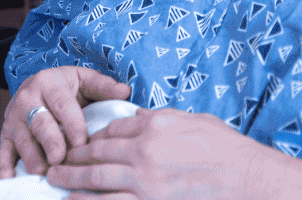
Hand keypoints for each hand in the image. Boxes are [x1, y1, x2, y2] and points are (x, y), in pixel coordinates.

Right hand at [0, 67, 131, 177]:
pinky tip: (9, 180)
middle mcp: (29, 99)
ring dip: (32, 158)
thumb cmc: (67, 87)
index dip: (74, 125)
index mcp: (50, 83)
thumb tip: (125, 91)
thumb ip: (103, 86)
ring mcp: (15, 118)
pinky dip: (5, 166)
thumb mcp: (84, 80)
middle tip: (61, 159)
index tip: (85, 143)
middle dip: (51, 142)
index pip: (63, 105)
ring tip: (44, 173)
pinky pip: (3, 151)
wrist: (38, 85)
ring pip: (22, 139)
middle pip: (40, 123)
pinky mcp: (6, 134)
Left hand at [46, 108, 279, 198]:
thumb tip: (138, 119)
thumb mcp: (189, 120)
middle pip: (99, 152)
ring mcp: (146, 180)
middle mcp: (145, 150)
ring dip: (74, 180)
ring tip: (56, 180)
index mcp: (154, 125)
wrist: (246, 176)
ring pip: (99, 179)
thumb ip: (159, 120)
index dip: (94, 136)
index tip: (83, 142)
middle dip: (74, 157)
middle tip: (55, 161)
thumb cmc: (223, 147)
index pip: (113, 129)